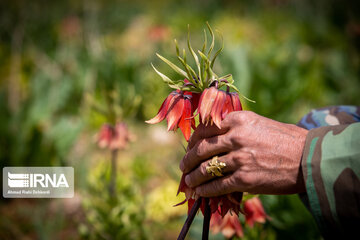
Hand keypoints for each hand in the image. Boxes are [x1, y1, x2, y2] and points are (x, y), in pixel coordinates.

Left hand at [180, 111, 307, 196]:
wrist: (309, 157)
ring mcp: (240, 158)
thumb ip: (236, 127)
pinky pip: (218, 185)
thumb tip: (214, 138)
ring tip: (188, 181)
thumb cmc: (285, 139)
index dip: (193, 140)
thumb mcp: (259, 123)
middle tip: (183, 166)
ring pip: (207, 168)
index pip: (205, 129)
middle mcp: (236, 136)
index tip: (189, 147)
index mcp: (238, 119)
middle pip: (201, 149)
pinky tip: (200, 192)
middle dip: (188, 159)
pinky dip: (206, 190)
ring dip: (193, 177)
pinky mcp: (245, 179)